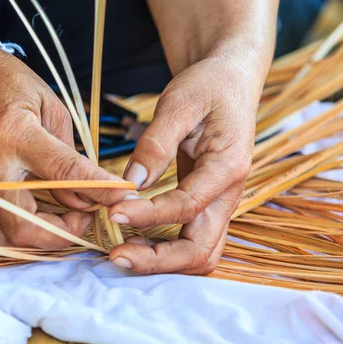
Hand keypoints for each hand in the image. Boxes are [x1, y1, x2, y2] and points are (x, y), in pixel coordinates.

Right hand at [0, 42, 135, 247]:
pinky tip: (40, 220)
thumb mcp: (51, 107)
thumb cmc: (9, 87)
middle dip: (64, 234)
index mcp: (13, 134)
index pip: (64, 173)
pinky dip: (20, 234)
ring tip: (63, 221)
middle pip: (25, 226)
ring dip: (42, 240)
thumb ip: (70, 157)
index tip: (124, 198)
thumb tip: (84, 199)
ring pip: (6, 239)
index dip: (99, 190)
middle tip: (85, 219)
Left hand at [108, 53, 261, 273]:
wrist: (229, 82)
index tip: (112, 213)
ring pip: (199, 253)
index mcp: (227, 167)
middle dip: (158, 260)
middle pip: (200, 250)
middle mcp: (230, 194)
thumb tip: (132, 183)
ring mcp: (221, 203)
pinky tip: (134, 239)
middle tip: (116, 255)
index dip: (149, 216)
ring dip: (162, 261)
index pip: (187, 207)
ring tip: (121, 251)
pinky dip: (165, 250)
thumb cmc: (206, 87)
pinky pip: (191, 240)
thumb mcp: (179, 104)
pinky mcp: (208, 204)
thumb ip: (156, 144)